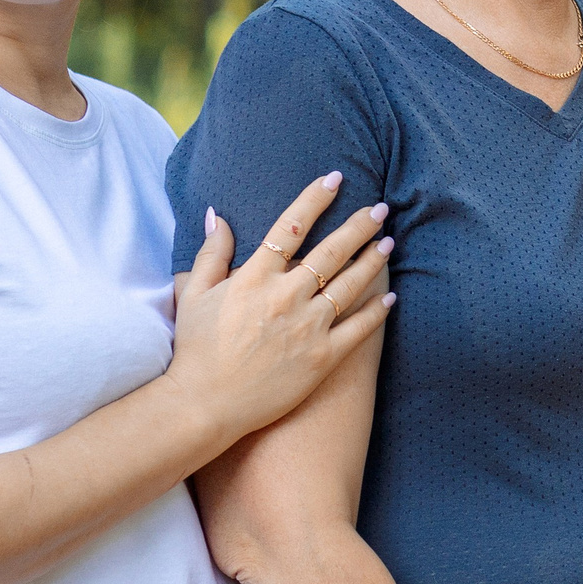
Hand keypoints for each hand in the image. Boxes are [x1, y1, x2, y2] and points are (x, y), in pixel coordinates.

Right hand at [169, 175, 394, 445]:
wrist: (205, 404)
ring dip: (372, 261)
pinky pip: (358, 329)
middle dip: (359, 226)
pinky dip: (376, 311)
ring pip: (350, 285)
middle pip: (331, 252)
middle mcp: (286, 297)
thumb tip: (219, 214)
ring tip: (388, 242)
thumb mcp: (193, 294)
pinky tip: (389, 297)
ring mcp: (307, 328)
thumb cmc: (196, 349)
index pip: (292, 225)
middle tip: (380, 208)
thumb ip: (211, 253)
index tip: (335, 178)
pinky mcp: (322, 358)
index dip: (315, 198)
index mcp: (255, 277)